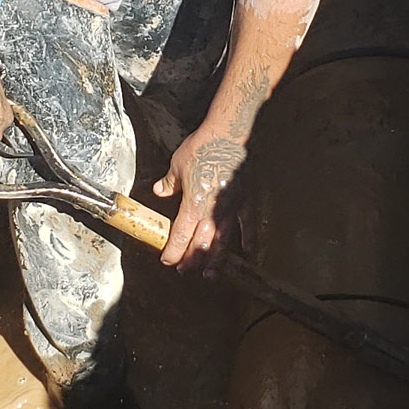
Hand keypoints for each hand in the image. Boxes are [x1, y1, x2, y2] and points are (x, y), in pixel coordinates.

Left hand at [152, 127, 246, 271]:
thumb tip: (160, 190)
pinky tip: (247, 250)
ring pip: (223, 241)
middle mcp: (212, 211)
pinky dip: (248, 238)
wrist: (230, 134)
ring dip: (215, 260)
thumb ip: (169, 183)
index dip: (173, 252)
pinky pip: (248, 224)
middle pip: (201, 244)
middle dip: (191, 259)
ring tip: (210, 274)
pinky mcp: (246, 199)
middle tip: (184, 270)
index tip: (167, 261)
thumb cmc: (203, 147)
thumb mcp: (178, 164)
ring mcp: (231, 207)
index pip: (180, 236)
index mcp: (193, 204)